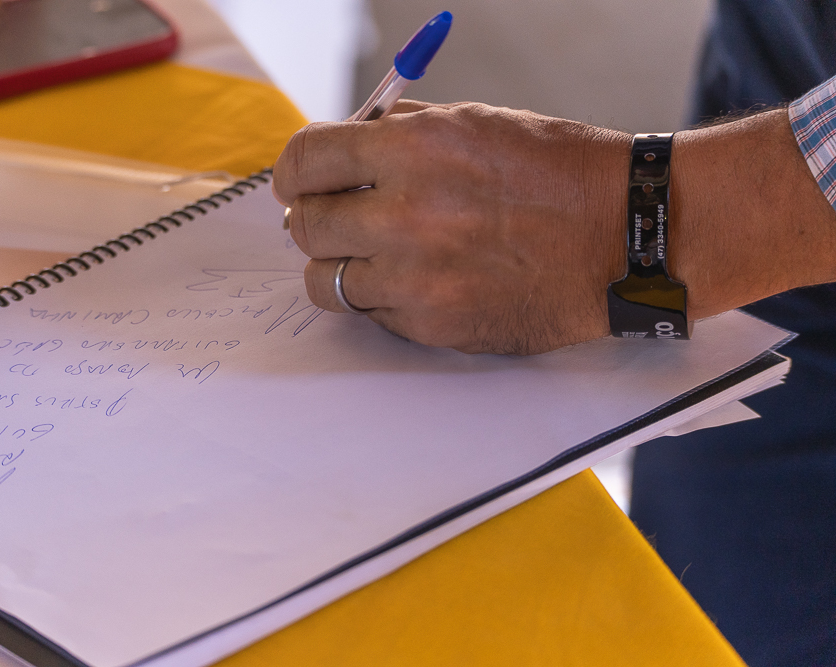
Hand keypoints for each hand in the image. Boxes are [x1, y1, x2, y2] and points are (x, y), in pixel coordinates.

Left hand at [273, 102, 630, 353]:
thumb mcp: (473, 123)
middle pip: (304, 227)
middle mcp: (406, 216)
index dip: (293, 171)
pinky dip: (383, 298)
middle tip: (334, 218)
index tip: (298, 182)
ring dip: (341, 265)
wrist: (624, 236)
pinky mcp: (433, 326)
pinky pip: (372, 314)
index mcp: (412, 150)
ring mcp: (417, 279)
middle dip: (312, 219)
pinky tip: (420, 280)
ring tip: (375, 253)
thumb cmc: (556, 173)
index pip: (305, 161)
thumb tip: (340, 147)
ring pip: (325, 281)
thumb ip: (397, 134)